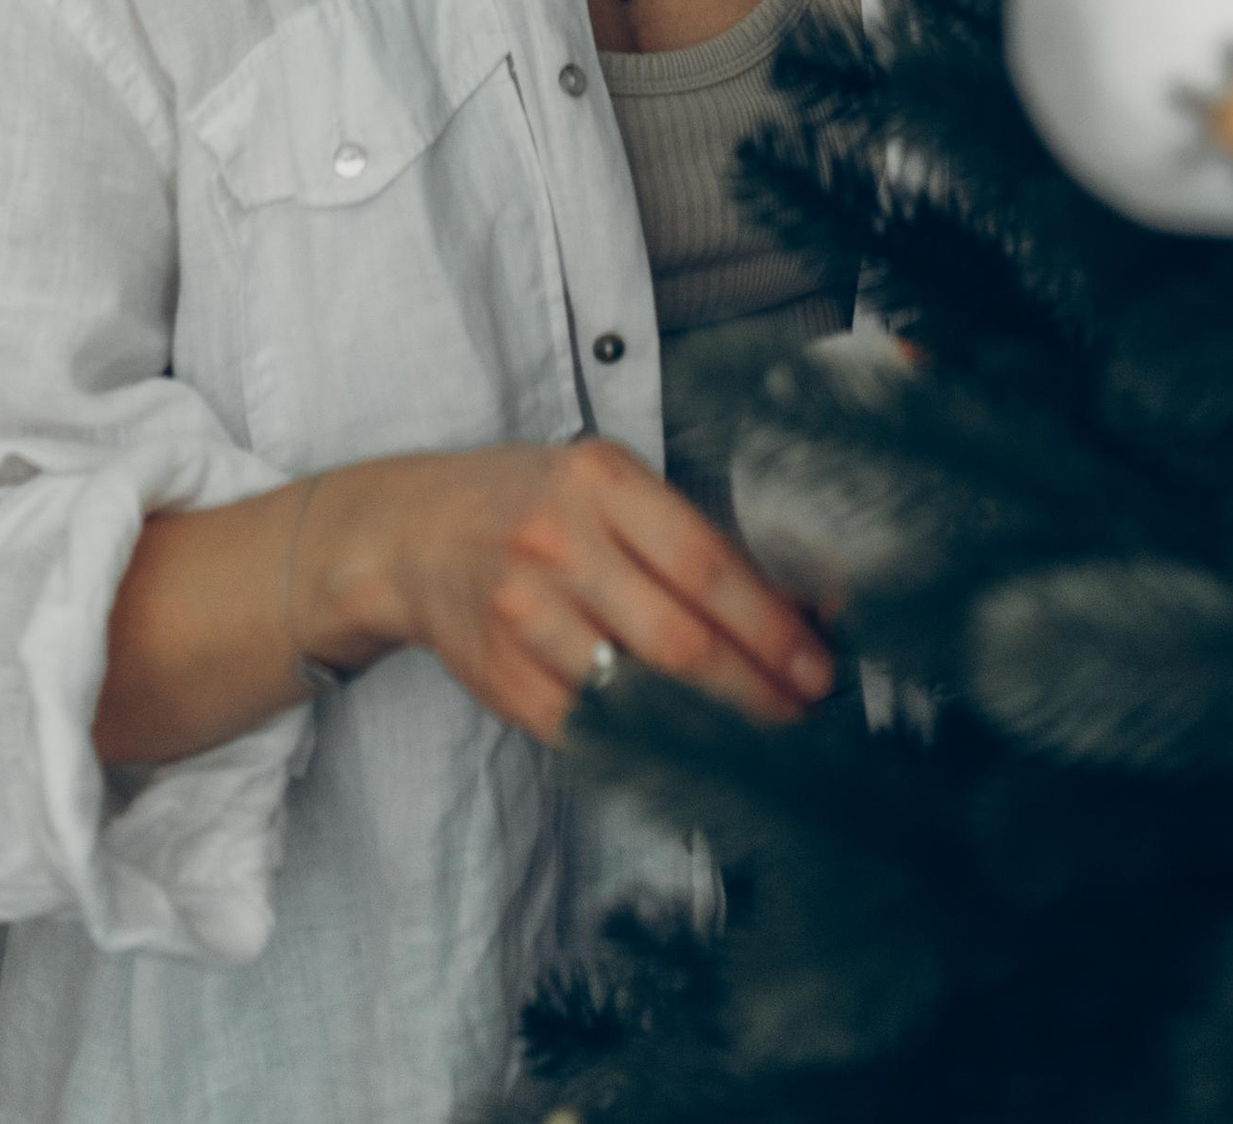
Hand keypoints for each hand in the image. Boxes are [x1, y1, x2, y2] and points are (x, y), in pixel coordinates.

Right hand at [310, 440, 834, 747]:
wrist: (414, 533)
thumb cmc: (537, 505)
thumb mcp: (610, 487)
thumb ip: (691, 540)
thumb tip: (802, 607)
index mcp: (599, 482)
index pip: (706, 566)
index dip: (772, 628)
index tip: (818, 669)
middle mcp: (558, 545)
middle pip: (679, 641)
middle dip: (756, 692)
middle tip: (801, 719)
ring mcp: (522, 616)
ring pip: (637, 696)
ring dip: (709, 730)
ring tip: (758, 740)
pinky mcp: (501, 679)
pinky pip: (590, 731)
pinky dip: (646, 748)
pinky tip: (685, 751)